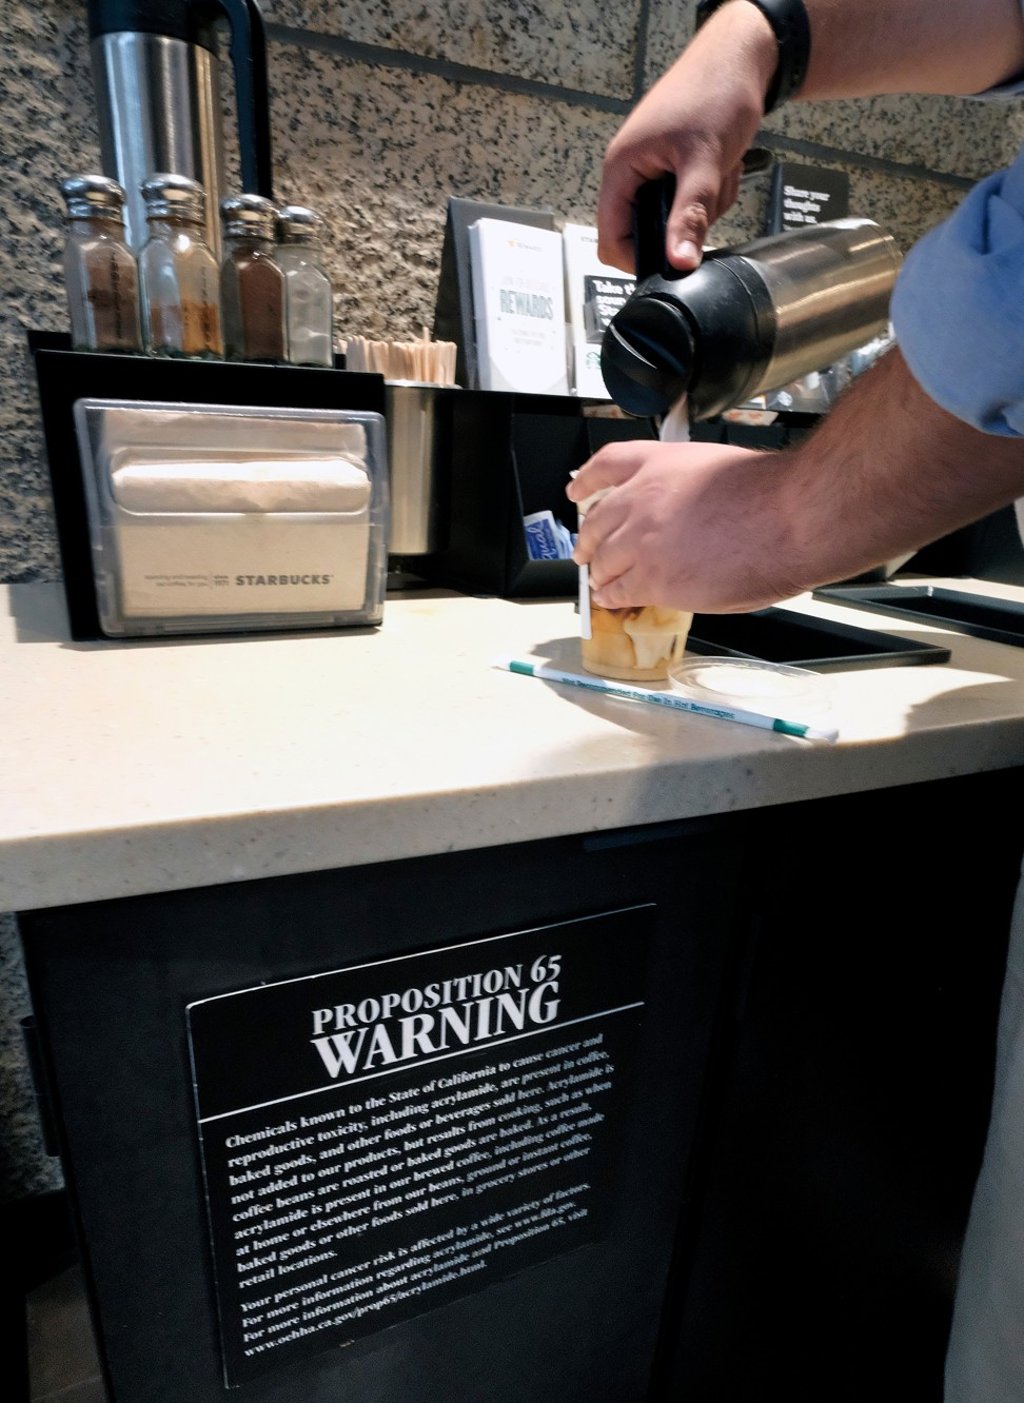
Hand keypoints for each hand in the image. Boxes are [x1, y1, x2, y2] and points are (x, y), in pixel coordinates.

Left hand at [567, 438, 801, 613]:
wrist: (790, 517)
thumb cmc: (771, 494)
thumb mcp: (717, 468)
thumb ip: (686, 488)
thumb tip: (680, 510)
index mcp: (659, 463)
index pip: (607, 465)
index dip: (587, 479)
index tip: (577, 488)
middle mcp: (641, 498)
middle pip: (596, 521)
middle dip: (589, 539)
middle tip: (586, 549)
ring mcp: (642, 540)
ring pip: (603, 559)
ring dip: (599, 571)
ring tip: (599, 580)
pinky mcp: (653, 579)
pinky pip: (619, 590)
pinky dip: (610, 596)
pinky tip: (609, 599)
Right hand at [597, 3, 776, 272]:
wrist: (742, 56)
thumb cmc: (715, 92)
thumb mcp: (705, 161)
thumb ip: (690, 216)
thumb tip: (678, 262)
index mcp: (622, 168)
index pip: (610, 238)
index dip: (637, 258)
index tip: (672, 260)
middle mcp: (631, 171)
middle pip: (646, 232)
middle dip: (682, 225)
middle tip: (708, 199)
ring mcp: (653, 169)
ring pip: (674, 218)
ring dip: (704, 207)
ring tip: (720, 173)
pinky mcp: (674, 167)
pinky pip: (691, 201)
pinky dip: (712, 191)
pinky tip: (723, 165)